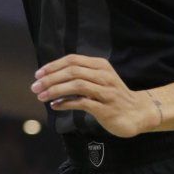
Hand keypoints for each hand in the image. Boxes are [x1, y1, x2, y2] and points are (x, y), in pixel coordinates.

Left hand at [32, 55, 156, 137]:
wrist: (138, 113)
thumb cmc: (112, 96)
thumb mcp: (98, 80)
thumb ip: (79, 76)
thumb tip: (51, 77)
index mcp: (100, 65)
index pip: (72, 60)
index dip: (53, 66)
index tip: (38, 74)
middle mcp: (104, 76)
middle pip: (72, 71)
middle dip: (50, 79)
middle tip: (34, 87)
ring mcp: (106, 92)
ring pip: (76, 85)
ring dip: (55, 90)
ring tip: (41, 96)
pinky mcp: (105, 108)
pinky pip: (82, 103)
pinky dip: (66, 103)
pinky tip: (55, 106)